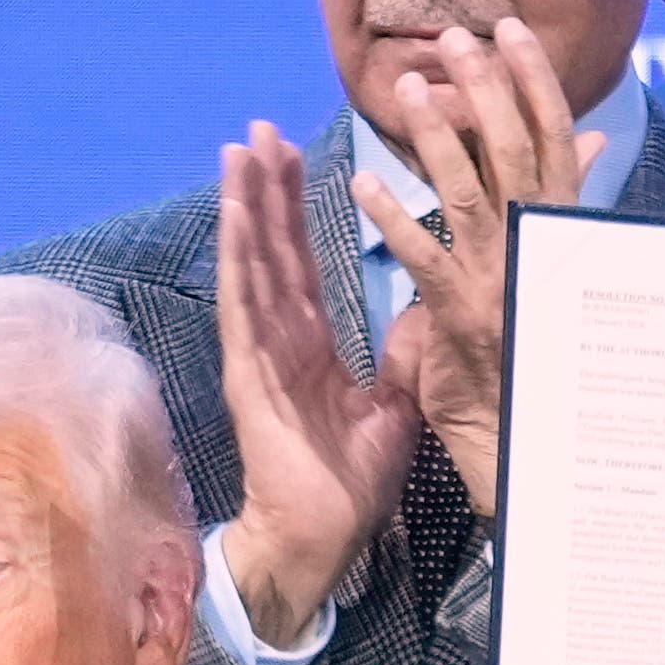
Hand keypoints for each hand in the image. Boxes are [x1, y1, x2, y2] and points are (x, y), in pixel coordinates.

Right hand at [207, 124, 407, 642]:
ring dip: (245, 205)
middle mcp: (279, 339)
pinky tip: (236, 214)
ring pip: (251, 264)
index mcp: (309, 344)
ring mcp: (260, 353)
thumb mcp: (394, 406)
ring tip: (239, 150)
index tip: (291, 156)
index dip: (294, 209)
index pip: (300, 262)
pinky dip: (239, 257)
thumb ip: (404, 359)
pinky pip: (244, 304)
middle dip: (266, 188)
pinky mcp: (251, 373)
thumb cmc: (350, 483)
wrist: (321, 535)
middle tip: (259, 129)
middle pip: (271, 248)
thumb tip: (428, 318)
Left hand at [361, 16, 607, 512]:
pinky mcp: (461, 316)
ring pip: (471, 193)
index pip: (555, 141)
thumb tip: (590, 146)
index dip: (535, 84)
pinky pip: (424, 257)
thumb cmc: (536, 354)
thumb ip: (561, 202)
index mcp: (558, 232)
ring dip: (438, 137)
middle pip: (516, 152)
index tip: (513, 32)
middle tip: (458, 37)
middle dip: (487, 89)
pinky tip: (364, 185)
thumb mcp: (555, 267)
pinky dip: (396, 219)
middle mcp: (537, 247)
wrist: (526, 442)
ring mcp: (501, 279)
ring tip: (407, 88)